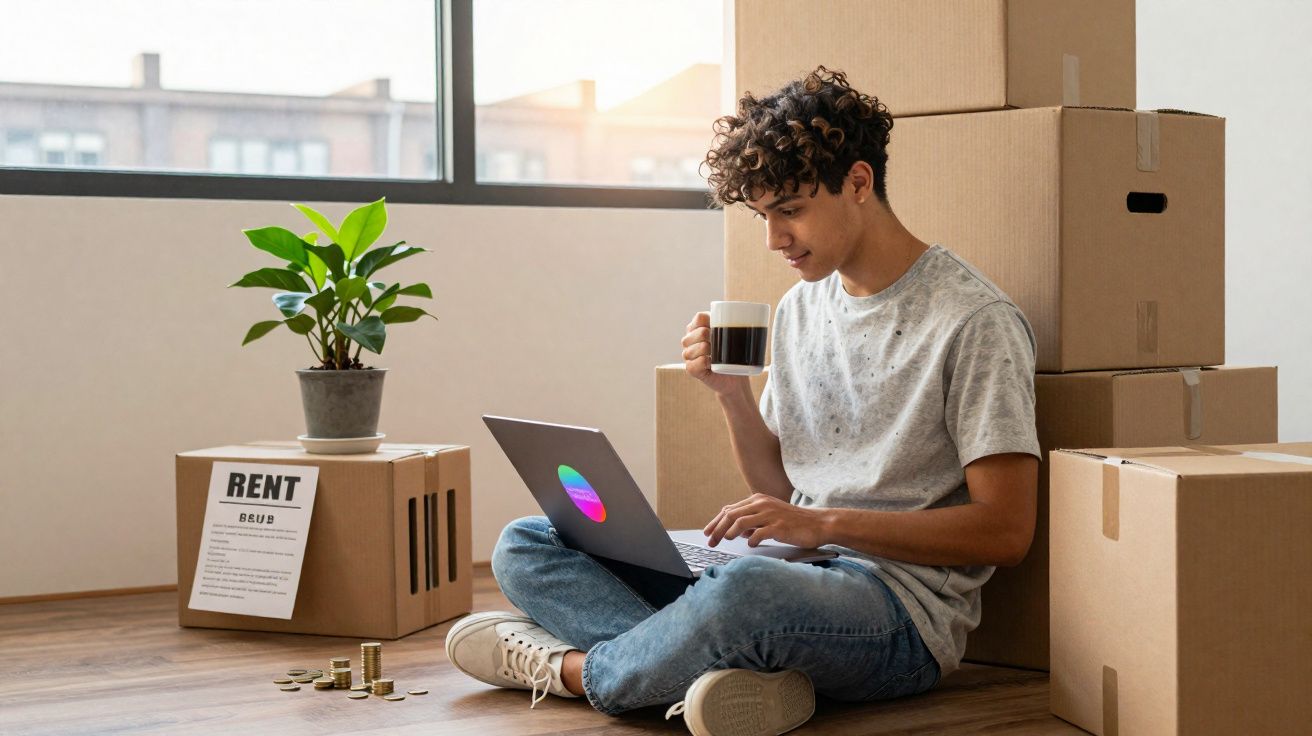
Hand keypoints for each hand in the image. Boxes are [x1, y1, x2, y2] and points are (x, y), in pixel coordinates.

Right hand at [681, 311, 748, 396]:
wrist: (735, 379)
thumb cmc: (736, 355)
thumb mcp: (737, 337)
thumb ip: (740, 324)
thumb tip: (759, 316)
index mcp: (698, 328)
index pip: (699, 317)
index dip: (709, 321)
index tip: (721, 327)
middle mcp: (690, 340)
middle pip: (697, 332)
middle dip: (710, 337)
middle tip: (720, 343)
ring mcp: (688, 355)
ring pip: (694, 348)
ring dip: (707, 351)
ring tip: (716, 354)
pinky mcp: (691, 369)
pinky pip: (694, 364)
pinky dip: (704, 363)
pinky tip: (711, 363)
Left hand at [703, 493, 828, 548]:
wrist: (818, 523)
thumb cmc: (793, 522)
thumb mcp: (769, 517)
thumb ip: (752, 521)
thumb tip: (734, 531)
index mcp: (758, 500)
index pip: (730, 510)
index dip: (715, 522)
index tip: (707, 533)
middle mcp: (762, 504)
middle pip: (731, 515)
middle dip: (717, 529)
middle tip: (710, 542)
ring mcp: (771, 514)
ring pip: (741, 522)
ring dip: (729, 533)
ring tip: (725, 541)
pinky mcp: (779, 526)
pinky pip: (759, 533)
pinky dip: (751, 540)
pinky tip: (750, 545)